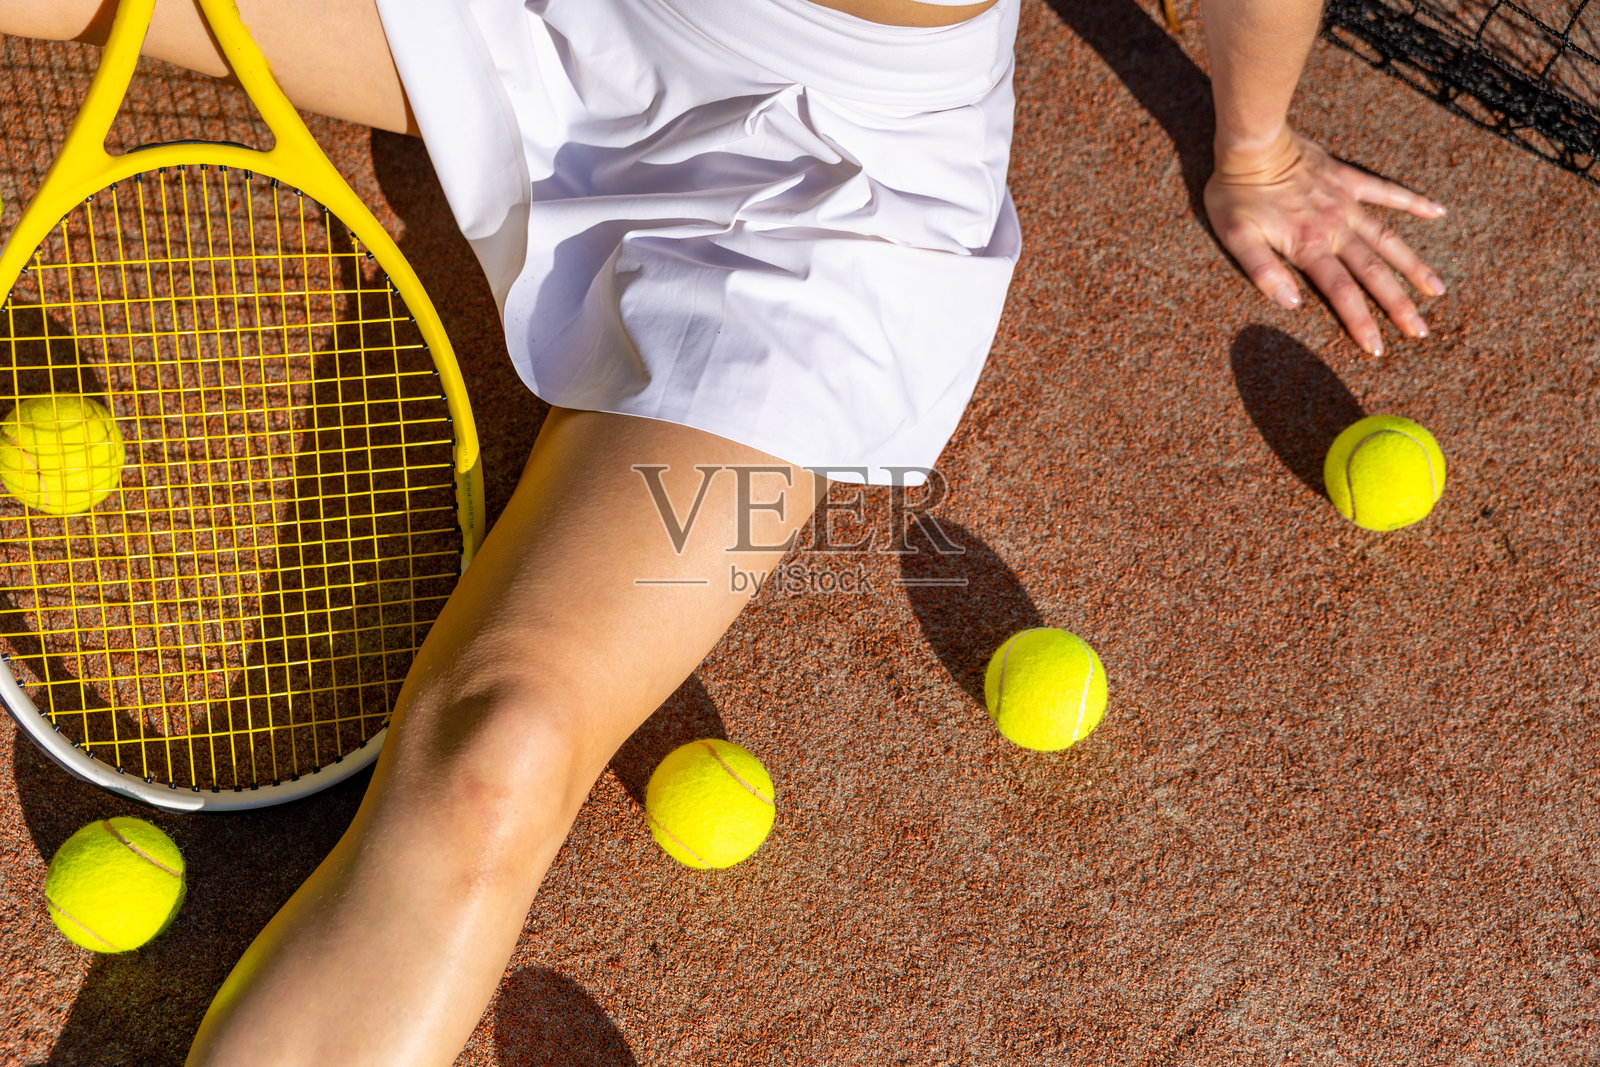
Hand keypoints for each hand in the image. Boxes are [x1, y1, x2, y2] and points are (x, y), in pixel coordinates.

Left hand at [1204, 126, 1447, 354]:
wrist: (1252, 143)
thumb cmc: (1236, 193)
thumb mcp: (1236, 238)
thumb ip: (1264, 271)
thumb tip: (1292, 303)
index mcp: (1309, 246)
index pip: (1342, 293)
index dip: (1361, 322)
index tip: (1379, 348)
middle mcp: (1336, 228)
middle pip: (1374, 273)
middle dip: (1398, 304)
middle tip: (1421, 331)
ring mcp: (1347, 203)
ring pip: (1389, 239)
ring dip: (1414, 265)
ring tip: (1438, 289)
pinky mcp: (1349, 179)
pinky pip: (1387, 191)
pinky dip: (1413, 201)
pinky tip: (1439, 212)